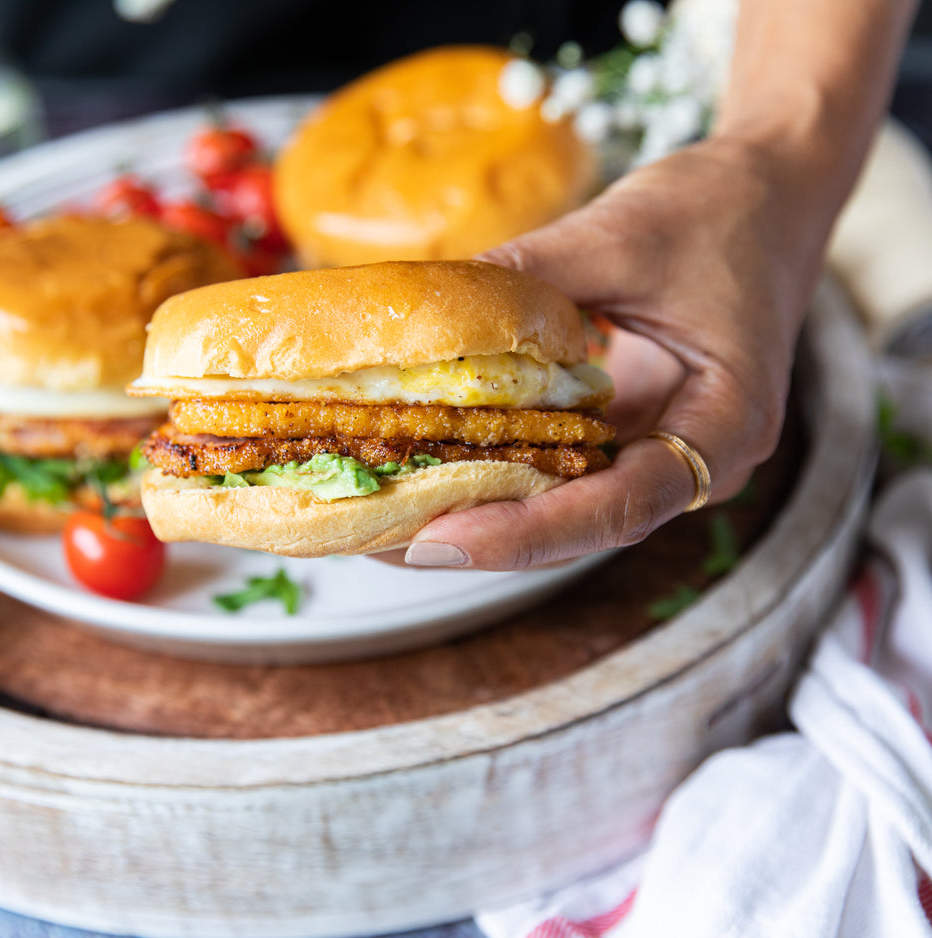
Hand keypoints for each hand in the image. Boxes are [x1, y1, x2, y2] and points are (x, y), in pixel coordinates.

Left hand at [397, 136, 834, 570]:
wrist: (769, 191)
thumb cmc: (720, 208)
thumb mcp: (621, 232)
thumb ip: (527, 275)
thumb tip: (421, 312)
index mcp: (727, 422)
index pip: (623, 505)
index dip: (526, 531)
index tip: (438, 538)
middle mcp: (698, 458)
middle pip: (582, 527)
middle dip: (479, 537)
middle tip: (378, 539)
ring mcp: (661, 452)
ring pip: (563, 511)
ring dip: (475, 515)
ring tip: (380, 521)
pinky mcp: (628, 435)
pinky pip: (558, 472)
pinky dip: (492, 475)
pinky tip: (422, 472)